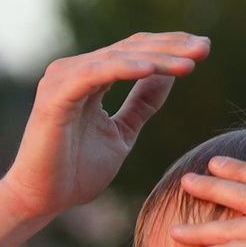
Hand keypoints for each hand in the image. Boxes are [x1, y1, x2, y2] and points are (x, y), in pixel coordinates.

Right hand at [0, 33, 208, 219]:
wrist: (40, 200)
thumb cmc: (75, 172)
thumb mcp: (123, 133)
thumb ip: (142, 104)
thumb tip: (170, 76)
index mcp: (88, 77)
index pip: (134, 50)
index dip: (170, 46)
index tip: (204, 50)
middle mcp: (72, 71)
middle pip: (130, 48)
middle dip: (171, 47)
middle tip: (205, 50)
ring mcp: (61, 80)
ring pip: (118, 58)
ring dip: (156, 59)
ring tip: (189, 64)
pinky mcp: (54, 96)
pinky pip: (95, 75)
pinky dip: (123, 70)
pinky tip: (151, 71)